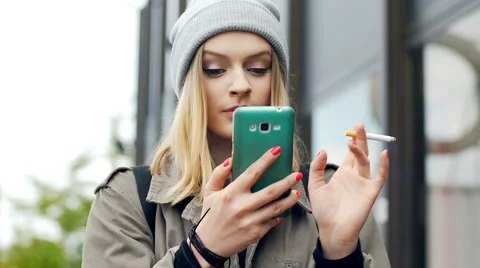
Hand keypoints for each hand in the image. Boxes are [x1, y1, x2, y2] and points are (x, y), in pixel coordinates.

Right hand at [192, 146, 301, 263]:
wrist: (208, 245)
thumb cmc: (210, 217)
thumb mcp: (209, 192)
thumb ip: (218, 174)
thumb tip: (230, 160)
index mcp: (231, 194)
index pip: (252, 172)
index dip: (266, 160)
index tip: (276, 151)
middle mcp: (242, 207)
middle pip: (271, 191)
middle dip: (287, 181)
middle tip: (297, 175)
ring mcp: (251, 221)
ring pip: (276, 208)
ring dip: (289, 199)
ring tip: (296, 192)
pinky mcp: (256, 233)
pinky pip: (272, 221)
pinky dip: (279, 215)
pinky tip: (283, 210)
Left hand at [308, 124, 388, 258]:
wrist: (332, 230)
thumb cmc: (324, 212)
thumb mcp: (315, 186)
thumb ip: (317, 168)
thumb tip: (323, 150)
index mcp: (343, 175)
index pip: (350, 155)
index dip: (352, 142)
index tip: (351, 130)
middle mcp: (355, 177)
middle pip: (360, 153)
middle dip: (361, 139)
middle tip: (359, 124)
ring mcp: (363, 184)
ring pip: (366, 162)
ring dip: (361, 150)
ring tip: (353, 141)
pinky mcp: (370, 192)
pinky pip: (381, 177)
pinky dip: (385, 166)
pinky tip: (384, 155)